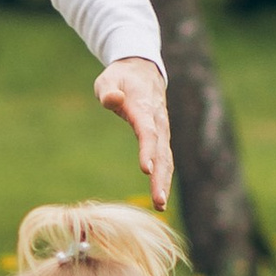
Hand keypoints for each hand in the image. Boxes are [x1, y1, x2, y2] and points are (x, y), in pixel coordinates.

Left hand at [94, 57, 172, 210]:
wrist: (143, 70)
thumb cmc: (121, 77)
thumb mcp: (109, 78)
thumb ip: (109, 90)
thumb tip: (112, 100)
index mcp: (144, 107)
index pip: (147, 131)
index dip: (148, 150)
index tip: (145, 169)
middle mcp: (158, 121)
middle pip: (162, 151)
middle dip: (160, 177)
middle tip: (158, 200)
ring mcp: (162, 130)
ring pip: (166, 158)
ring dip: (164, 182)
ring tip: (160, 205)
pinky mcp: (161, 137)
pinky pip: (165, 159)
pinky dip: (164, 177)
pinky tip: (160, 197)